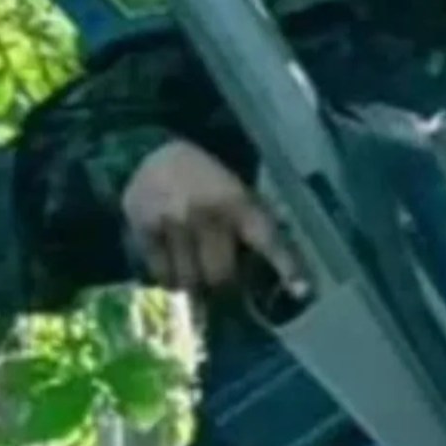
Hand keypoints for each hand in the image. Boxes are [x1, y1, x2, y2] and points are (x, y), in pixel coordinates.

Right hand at [120, 139, 306, 295]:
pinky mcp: (144, 232)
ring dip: (196, 286)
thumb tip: (271, 272)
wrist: (151, 154)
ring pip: (189, 281)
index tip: (302, 291)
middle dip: (226, 285)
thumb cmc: (204, 179)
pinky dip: (171, 278)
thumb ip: (250, 226)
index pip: (267, 240)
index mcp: (238, 202)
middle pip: (221, 275)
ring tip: (198, 274)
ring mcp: (172, 224)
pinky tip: (175, 264)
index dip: (286, 266)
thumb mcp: (236, 192)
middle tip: (226, 283)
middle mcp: (206, 215)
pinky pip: (161, 275)